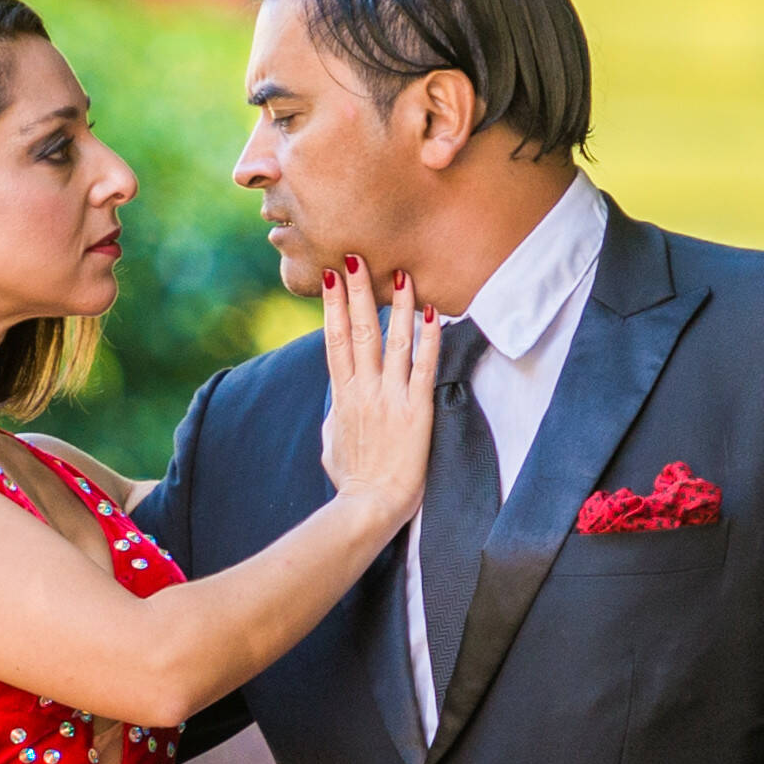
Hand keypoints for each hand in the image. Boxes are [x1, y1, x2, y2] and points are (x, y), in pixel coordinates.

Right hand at [310, 257, 441, 535]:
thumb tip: (338, 402)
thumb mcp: (331, 444)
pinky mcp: (416, 411)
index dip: (332, 307)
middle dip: (356, 291)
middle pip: (359, 331)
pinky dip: (429, 339)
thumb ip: (336, 415)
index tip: (329, 278)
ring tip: (399, 273)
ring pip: (393, 341)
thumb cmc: (352, 482)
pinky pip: (424, 367)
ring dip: (395, 304)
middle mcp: (364, 390)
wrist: (369, 508)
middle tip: (355, 256)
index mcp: (342, 396)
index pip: (334, 341)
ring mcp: (390, 398)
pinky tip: (433, 313)